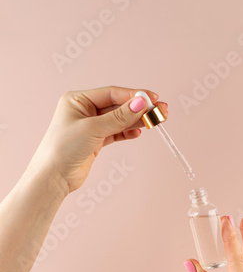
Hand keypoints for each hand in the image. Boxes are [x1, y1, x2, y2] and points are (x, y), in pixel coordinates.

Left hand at [27, 85, 167, 192]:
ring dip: (137, 120)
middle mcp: (84, 110)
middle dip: (139, 108)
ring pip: (119, 119)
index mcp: (78, 99)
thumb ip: (119, 117)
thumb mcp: (93, 129)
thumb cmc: (63, 149)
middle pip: (118, 105)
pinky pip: (116, 132)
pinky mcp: (95, 140)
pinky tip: (139, 132)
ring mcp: (90, 125)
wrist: (52, 178)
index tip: (152, 99)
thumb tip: (140, 104)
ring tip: (156, 121)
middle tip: (160, 110)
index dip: (133, 95)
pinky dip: (128, 132)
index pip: (112, 93)